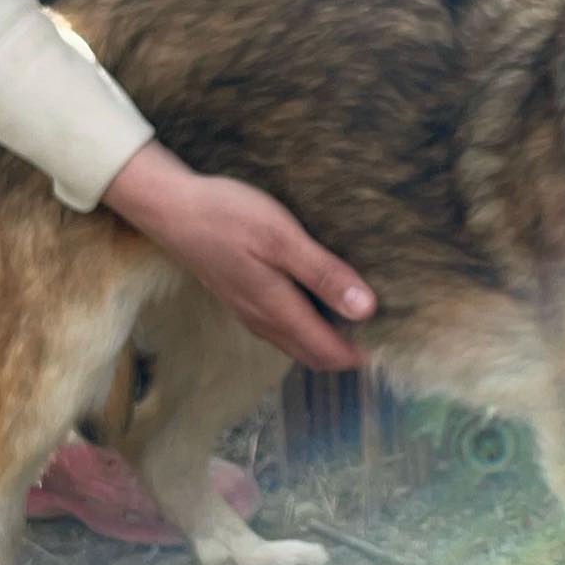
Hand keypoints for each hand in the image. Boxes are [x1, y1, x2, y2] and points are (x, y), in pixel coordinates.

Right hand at [103, 142, 375, 369]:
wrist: (170, 208)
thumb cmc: (227, 217)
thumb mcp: (282, 239)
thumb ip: (324, 275)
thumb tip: (365, 310)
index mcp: (278, 311)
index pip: (329, 353)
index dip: (362, 355)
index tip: (393, 344)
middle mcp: (264, 321)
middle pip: (314, 356)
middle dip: (348, 355)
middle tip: (382, 336)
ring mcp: (249, 312)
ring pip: (297, 344)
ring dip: (327, 342)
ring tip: (359, 321)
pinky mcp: (241, 299)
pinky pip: (282, 328)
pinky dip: (307, 327)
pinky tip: (319, 303)